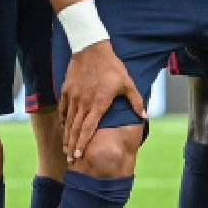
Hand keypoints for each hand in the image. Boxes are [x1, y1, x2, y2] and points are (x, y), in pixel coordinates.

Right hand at [59, 42, 143, 161]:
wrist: (92, 49)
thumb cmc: (112, 67)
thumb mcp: (127, 83)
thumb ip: (136, 101)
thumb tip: (145, 116)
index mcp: (99, 103)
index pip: (89, 129)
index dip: (83, 143)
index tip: (79, 154)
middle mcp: (84, 103)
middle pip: (76, 129)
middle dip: (72, 145)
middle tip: (70, 159)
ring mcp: (74, 97)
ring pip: (68, 121)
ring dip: (66, 136)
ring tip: (65, 148)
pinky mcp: (66, 90)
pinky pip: (63, 109)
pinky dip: (62, 119)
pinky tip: (63, 127)